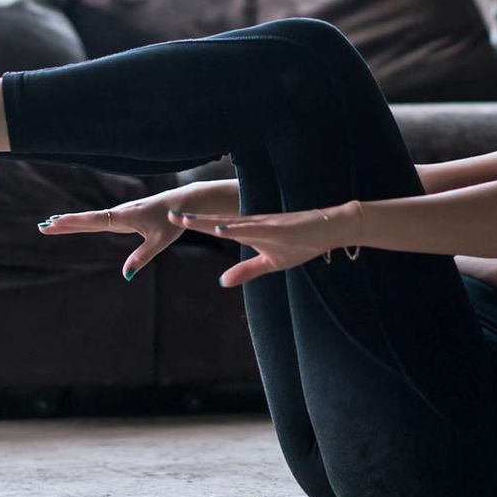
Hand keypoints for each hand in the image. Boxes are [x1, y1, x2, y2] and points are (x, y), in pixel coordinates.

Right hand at [37, 187, 194, 279]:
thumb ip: (142, 257)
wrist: (184, 202)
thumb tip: (126, 275)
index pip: (92, 221)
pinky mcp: (126, 215)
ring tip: (53, 224)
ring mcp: (121, 213)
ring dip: (72, 221)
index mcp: (123, 217)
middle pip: (87, 220)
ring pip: (92, 219)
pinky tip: (81, 223)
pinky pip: (101, 219)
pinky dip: (86, 221)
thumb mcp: (160, 241)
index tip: (53, 223)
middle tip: (42, 226)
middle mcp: (119, 213)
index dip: (72, 223)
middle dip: (65, 224)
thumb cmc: (173, 220)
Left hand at [168, 201, 361, 287]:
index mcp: (249, 232)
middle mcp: (252, 224)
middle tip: (169, 214)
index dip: (196, 224)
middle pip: (217, 222)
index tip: (174, 220)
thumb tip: (222, 282)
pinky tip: (222, 228)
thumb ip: (246, 271)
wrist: (328, 230)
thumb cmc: (301, 243)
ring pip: (230, 222)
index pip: (217, 228)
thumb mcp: (270, 263)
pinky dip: (236, 228)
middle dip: (193, 220)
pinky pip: (252, 228)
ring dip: (208, 221)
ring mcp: (264, 224)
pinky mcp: (277, 227)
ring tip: (186, 219)